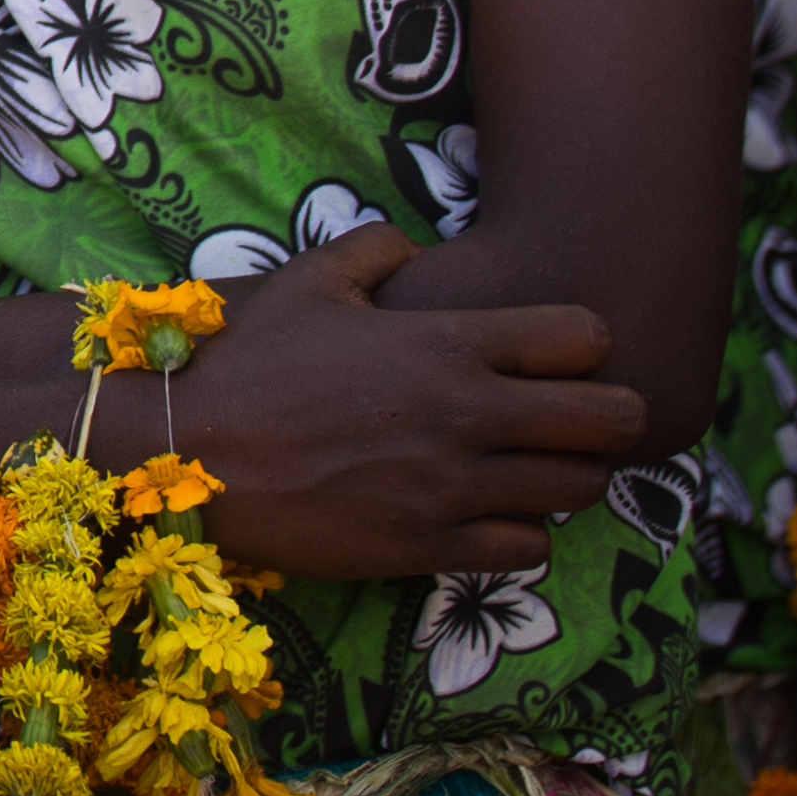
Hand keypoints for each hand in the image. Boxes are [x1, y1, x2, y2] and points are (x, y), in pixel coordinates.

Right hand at [167, 226, 642, 580]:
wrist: (183, 452)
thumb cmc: (245, 362)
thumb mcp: (304, 282)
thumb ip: (372, 251)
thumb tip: (413, 248)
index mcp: (446, 344)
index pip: (586, 337)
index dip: (583, 342)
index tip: (555, 353)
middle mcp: (467, 415)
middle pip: (613, 420)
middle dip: (606, 414)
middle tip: (570, 418)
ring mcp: (454, 487)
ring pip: (581, 488)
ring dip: (565, 475)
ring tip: (527, 466)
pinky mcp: (431, 546)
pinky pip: (529, 548)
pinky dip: (521, 531)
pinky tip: (486, 513)